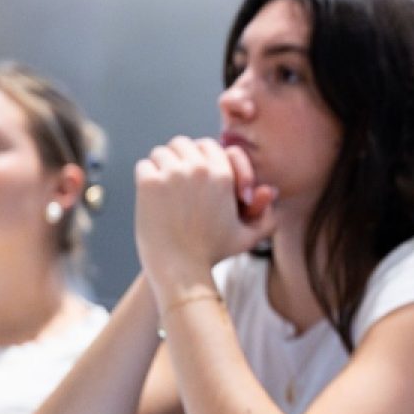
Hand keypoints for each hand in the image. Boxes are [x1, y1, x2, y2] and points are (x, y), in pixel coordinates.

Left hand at [135, 136, 277, 290]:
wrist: (182, 270)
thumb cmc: (214, 254)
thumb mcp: (248, 237)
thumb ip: (266, 216)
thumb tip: (269, 190)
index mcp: (224, 175)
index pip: (208, 144)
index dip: (202, 156)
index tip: (197, 171)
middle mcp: (199, 168)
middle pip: (182, 143)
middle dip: (179, 158)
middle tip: (176, 176)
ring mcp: (173, 174)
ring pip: (161, 152)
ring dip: (161, 165)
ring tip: (163, 185)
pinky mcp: (150, 183)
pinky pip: (144, 165)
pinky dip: (146, 177)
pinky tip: (151, 195)